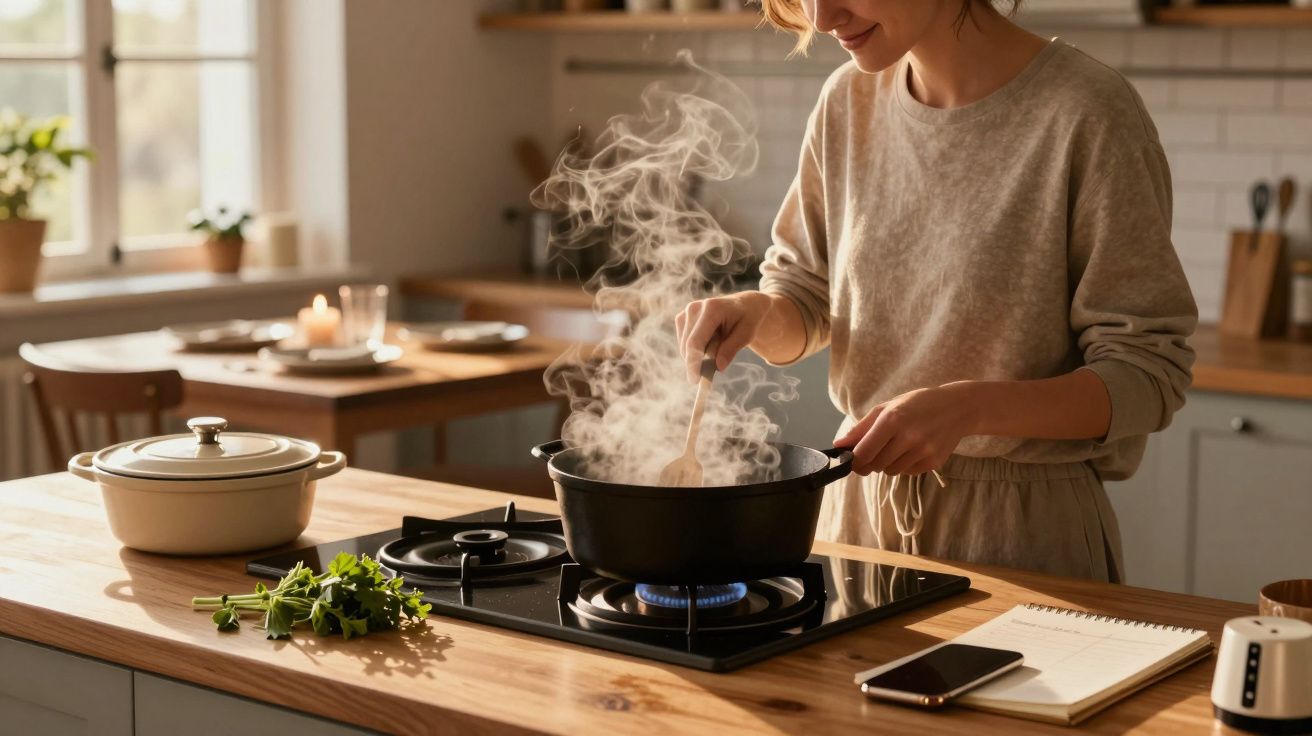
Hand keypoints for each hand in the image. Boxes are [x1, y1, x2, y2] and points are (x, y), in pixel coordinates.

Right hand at [674, 291, 773, 381]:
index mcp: (712, 309)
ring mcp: (686, 312)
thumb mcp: (747, 334)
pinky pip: (684, 343)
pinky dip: (696, 349)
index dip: (693, 363)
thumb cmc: (747, 319)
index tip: (695, 381)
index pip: (696, 342)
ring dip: (699, 354)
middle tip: (713, 371)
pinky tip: (710, 342)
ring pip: (685, 346)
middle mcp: (695, 308)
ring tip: (719, 344)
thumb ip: (731, 348)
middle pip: (688, 346)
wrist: (744, 304)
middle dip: (698, 362)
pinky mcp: (682, 318)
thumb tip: (718, 367)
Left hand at [834, 384, 979, 476]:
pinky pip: (907, 473)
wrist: (958, 408)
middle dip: (870, 462)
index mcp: (892, 419)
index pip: (864, 452)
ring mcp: (923, 451)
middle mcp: (908, 436)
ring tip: (898, 446)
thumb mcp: (887, 407)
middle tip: (876, 450)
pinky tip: (913, 449)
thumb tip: (839, 445)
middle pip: (875, 465)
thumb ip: (861, 428)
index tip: (851, 461)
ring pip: (891, 471)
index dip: (854, 461)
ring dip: (887, 464)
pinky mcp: (934, 462)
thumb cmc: (917, 404)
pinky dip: (904, 465)